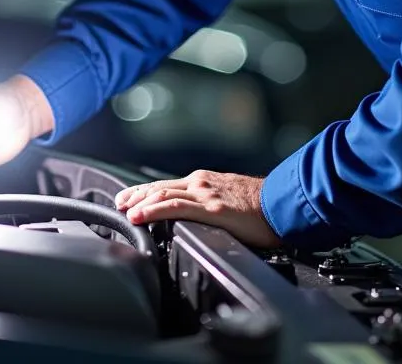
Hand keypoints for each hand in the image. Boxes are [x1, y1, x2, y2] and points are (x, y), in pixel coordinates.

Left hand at [115, 170, 281, 249]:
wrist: (283, 203)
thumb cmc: (262, 207)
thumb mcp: (229, 201)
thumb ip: (211, 206)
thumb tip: (198, 220)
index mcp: (203, 182)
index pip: (166, 186)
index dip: (144, 192)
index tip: (128, 199)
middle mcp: (200, 183)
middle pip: (159, 187)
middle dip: (135, 195)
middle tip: (118, 204)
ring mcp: (204, 194)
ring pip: (162, 195)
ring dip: (139, 202)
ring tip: (123, 210)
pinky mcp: (211, 208)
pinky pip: (175, 207)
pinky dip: (153, 210)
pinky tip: (139, 215)